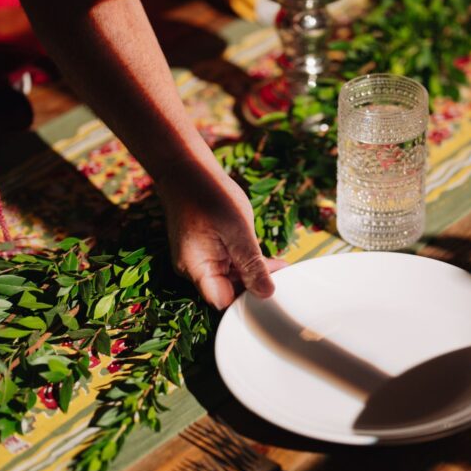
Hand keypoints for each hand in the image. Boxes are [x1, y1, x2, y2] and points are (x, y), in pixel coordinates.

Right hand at [156, 159, 286, 309]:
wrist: (186, 168)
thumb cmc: (209, 194)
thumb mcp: (238, 230)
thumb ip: (251, 264)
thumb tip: (266, 294)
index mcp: (197, 269)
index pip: (223, 302)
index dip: (247, 302)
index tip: (274, 294)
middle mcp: (194, 269)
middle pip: (228, 291)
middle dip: (255, 286)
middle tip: (283, 275)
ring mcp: (199, 259)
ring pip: (230, 278)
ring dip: (253, 273)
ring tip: (280, 265)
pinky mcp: (206, 249)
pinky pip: (227, 264)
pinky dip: (245, 262)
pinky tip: (266, 258)